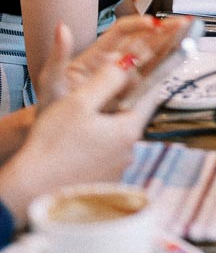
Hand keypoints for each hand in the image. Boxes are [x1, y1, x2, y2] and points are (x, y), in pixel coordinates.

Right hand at [0, 54, 161, 225]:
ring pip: (117, 138)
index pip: (150, 96)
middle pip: (131, 117)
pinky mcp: (103, 184)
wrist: (29, 191)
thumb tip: (129, 62)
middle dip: (118, 103)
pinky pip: (105, 158)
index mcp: (129, 131)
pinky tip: (75, 148)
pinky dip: (95, 149)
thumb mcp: (80, 102)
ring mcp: (117, 172)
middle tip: (95, 96)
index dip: (143, 78)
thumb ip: (108, 78)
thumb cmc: (52, 147)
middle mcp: (129, 154)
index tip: (139, 67)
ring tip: (79, 125)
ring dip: (105, 128)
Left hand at [37, 16, 189, 106]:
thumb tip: (62, 27)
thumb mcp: (51, 81)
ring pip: (151, 59)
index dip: (138, 25)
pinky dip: (165, 69)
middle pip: (143, 42)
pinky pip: (151, 80)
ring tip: (188, 34)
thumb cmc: (50, 107)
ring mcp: (124, 80)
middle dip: (164, 31)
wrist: (53, 135)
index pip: (122, 32)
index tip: (152, 23)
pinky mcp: (131, 96)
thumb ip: (59, 55)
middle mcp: (114, 64)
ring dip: (170, 46)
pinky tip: (179, 60)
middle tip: (183, 23)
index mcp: (98, 55)